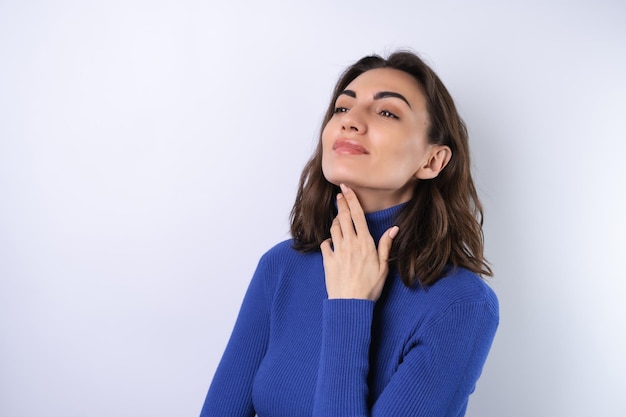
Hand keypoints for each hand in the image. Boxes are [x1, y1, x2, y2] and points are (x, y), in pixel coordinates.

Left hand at [320, 184, 398, 300]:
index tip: (346, 187)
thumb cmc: (370, 287)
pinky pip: (325, 244)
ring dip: (335, 221)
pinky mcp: (327, 260)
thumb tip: (394, 229)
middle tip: (339, 194)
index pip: (357, 215)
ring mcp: (337, 251)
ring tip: (338, 218)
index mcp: (365, 243)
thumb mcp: (384, 267)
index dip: (351, 199)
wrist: (350, 304)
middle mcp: (350, 244)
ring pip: (334, 228)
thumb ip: (386, 245)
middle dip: (341, 203)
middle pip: (343, 217)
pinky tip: (331, 242)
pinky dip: (328, 240)